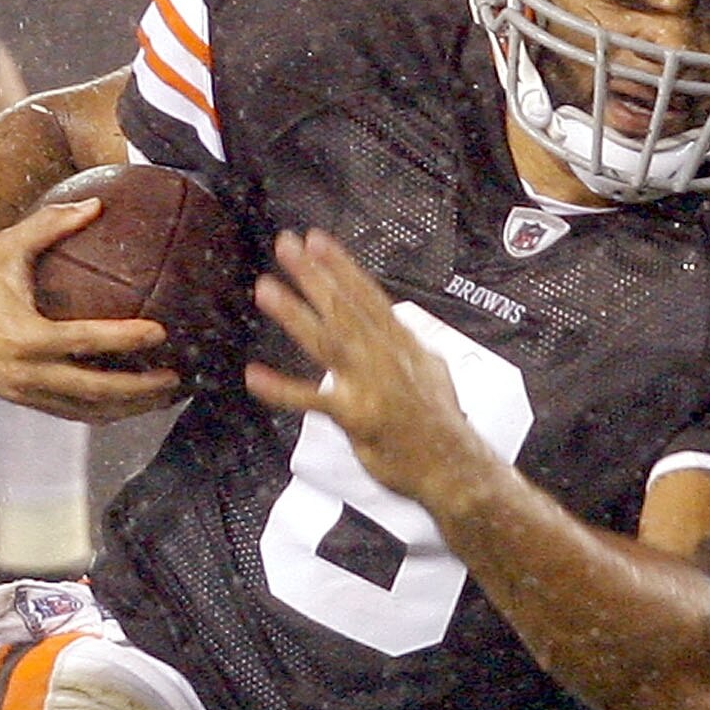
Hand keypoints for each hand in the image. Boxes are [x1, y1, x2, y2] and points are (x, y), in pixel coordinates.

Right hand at [0, 197, 181, 423]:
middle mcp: (24, 372)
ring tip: (163, 395)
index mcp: (23, 335)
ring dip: (128, 407)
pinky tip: (132, 400)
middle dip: (139, 388)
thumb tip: (97, 204)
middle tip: (175, 377)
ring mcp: (24, 392)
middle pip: (93, 390)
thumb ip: (52, 222)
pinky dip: (105, 410)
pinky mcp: (24, 401)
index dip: (125, 339)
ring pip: (86, 411)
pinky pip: (72, 413)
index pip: (84, 341)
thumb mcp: (9, 244)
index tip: (160, 332)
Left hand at [246, 229, 498, 511]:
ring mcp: (371, 385)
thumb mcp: (431, 372)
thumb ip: (407, 346)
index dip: (341, 266)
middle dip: (314, 275)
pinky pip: (313, 400)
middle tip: (286, 245)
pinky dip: (283, 388)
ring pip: (329, 341)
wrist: (455, 469)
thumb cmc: (440, 425)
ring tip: (265, 289)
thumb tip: (397, 325)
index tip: (316, 240)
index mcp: (402, 344)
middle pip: (345, 308)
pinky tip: (255, 376)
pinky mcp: (357, 417)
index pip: (367, 296)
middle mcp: (386, 357)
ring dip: (295, 314)